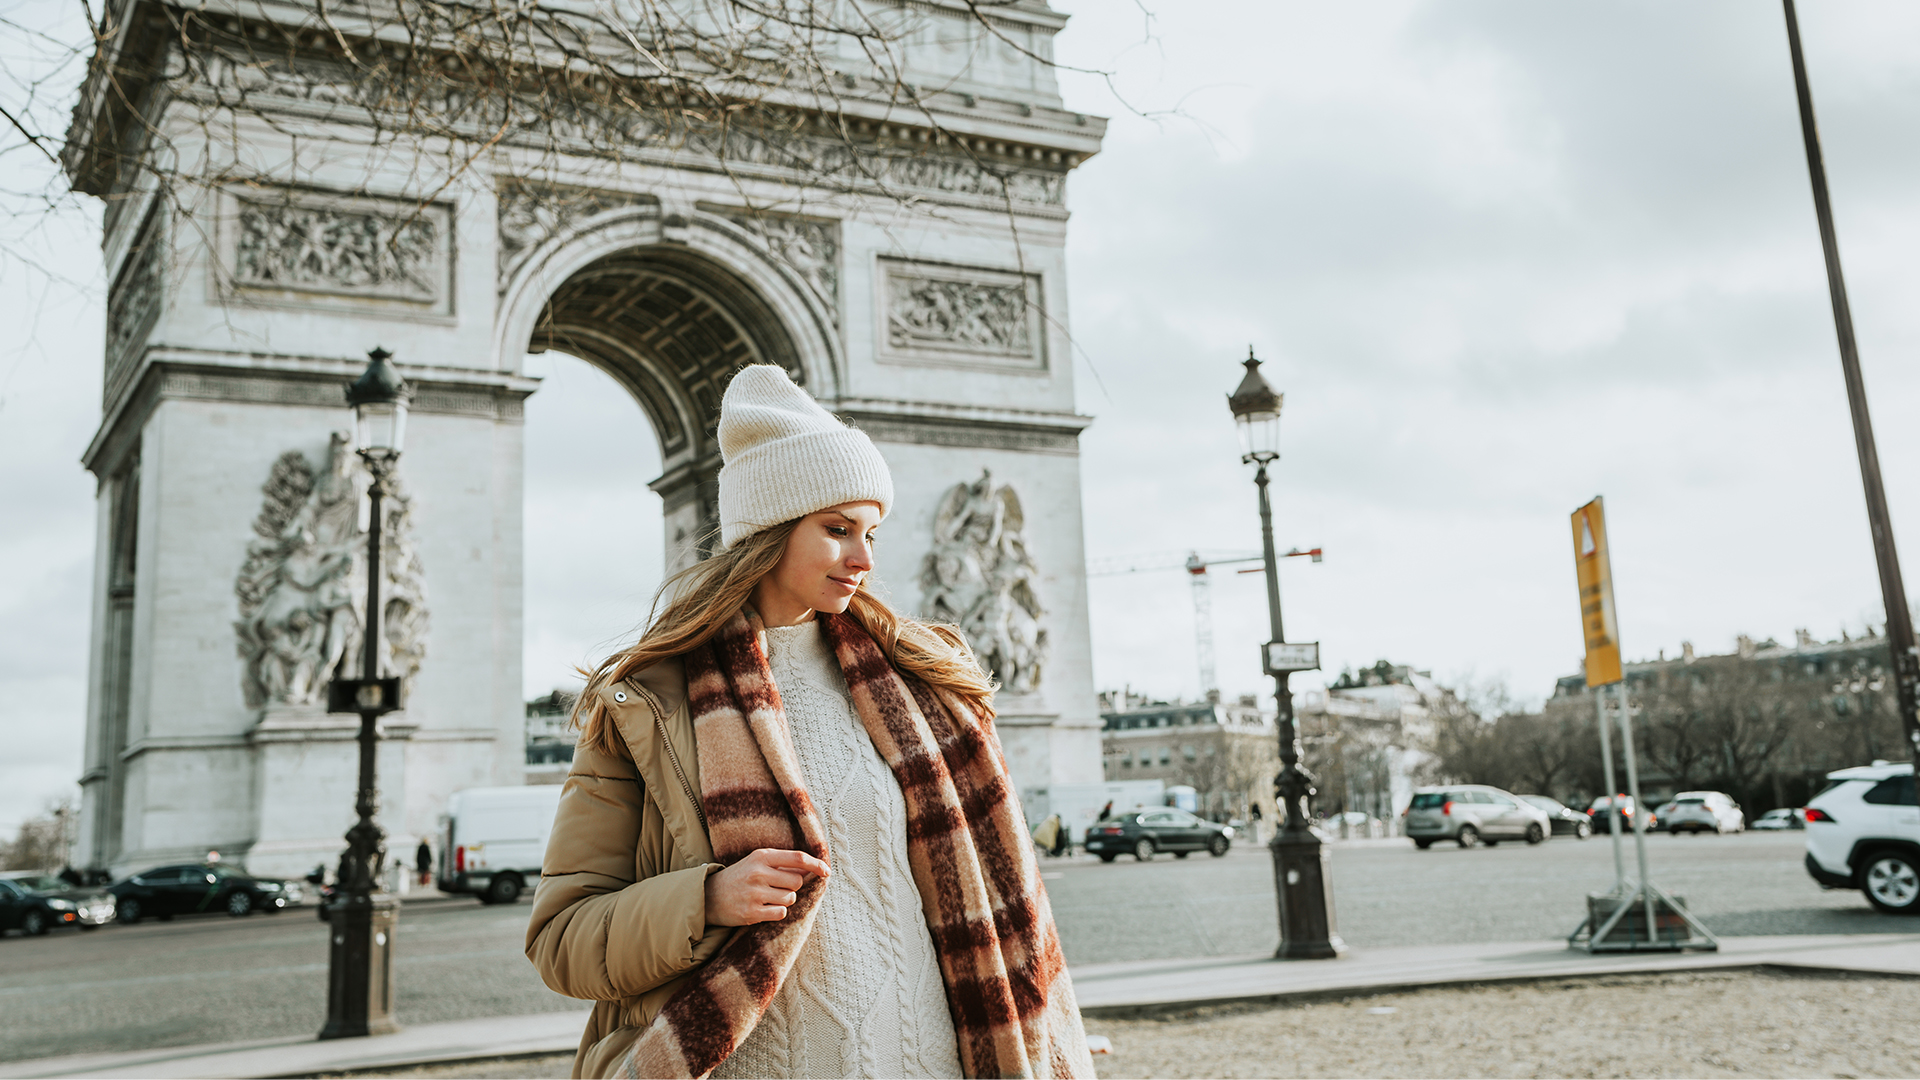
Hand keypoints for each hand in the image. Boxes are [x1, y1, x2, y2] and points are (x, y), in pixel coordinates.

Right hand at [704, 848, 829, 925]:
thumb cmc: (739, 877)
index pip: (798, 857)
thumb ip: (782, 863)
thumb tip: (812, 868)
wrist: (708, 896)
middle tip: (777, 887)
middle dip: (793, 886)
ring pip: (790, 899)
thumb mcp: (757, 862)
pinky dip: (777, 912)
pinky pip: (781, 913)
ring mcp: (754, 893)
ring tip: (767, 898)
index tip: (827, 871)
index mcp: (761, 856)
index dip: (816, 864)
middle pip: (797, 882)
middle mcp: (758, 873)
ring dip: (784, 900)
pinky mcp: (752, 913)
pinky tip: (763, 908)